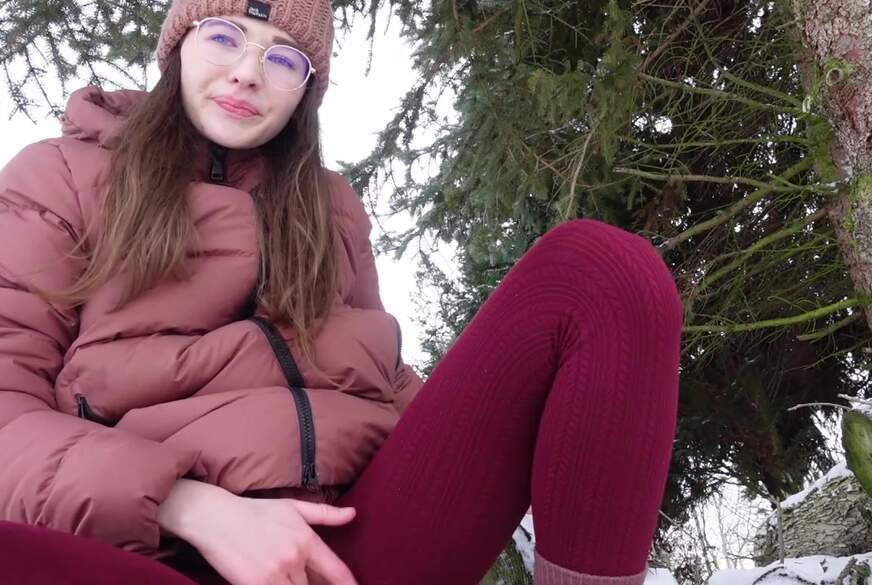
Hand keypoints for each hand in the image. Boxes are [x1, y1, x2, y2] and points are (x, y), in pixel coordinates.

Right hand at [159, 480, 357, 584]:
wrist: (215, 517)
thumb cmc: (254, 510)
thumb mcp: (292, 506)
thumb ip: (324, 514)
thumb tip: (353, 514)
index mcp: (306, 539)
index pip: (335, 570)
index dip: (348, 584)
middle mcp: (294, 558)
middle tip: (306, 579)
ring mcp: (274, 573)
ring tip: (287, 579)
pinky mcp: (254, 584)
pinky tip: (275, 583)